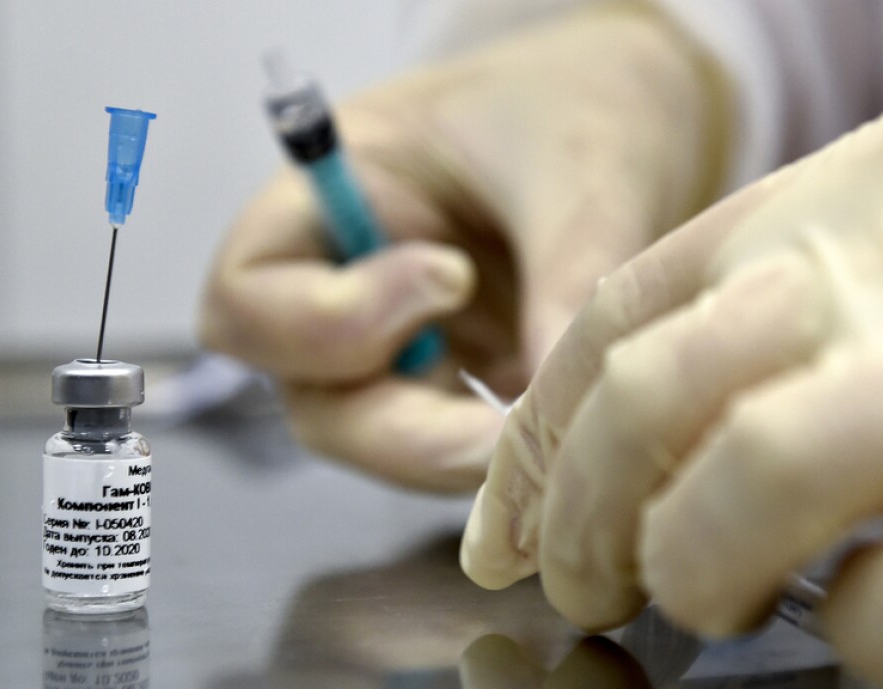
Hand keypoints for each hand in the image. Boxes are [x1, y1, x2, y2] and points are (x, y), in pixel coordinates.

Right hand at [199, 2, 728, 490]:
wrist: (634, 114)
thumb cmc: (581, 103)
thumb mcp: (581, 168)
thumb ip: (564, 281)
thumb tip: (557, 413)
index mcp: (330, 196)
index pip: (248, 295)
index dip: (329, 318)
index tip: (451, 279)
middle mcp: (347, 281)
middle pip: (314, 400)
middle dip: (405, 432)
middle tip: (505, 436)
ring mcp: (402, 340)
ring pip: (382, 440)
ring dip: (455, 455)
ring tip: (548, 436)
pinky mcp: (462, 379)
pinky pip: (452, 446)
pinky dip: (498, 457)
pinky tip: (559, 440)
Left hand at [462, 83, 882, 685]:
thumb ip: (771, 273)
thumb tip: (635, 410)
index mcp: (824, 207)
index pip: (612, 325)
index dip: (534, 444)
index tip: (508, 532)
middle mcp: (880, 284)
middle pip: (649, 397)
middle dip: (583, 516)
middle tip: (585, 585)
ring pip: (751, 484)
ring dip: (695, 566)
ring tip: (705, 599)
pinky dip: (867, 632)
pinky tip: (871, 621)